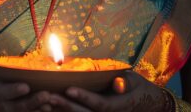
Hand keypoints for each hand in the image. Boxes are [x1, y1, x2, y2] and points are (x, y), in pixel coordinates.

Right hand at [0, 76, 54, 111]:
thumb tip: (26, 59)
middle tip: (46, 94)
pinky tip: (46, 110)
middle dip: (34, 101)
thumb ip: (7, 73)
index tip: (26, 87)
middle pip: (19, 106)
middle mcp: (2, 106)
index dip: (15, 90)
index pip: (6, 92)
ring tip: (50, 105)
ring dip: (38, 110)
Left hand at [46, 70, 169, 111]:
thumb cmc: (137, 88)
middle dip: (66, 106)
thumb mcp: (134, 81)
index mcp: (117, 107)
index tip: (68, 88)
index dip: (84, 97)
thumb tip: (119, 83)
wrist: (145, 104)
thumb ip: (125, 82)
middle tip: (49, 96)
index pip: (99, 104)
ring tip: (44, 103)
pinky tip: (48, 108)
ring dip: (61, 111)